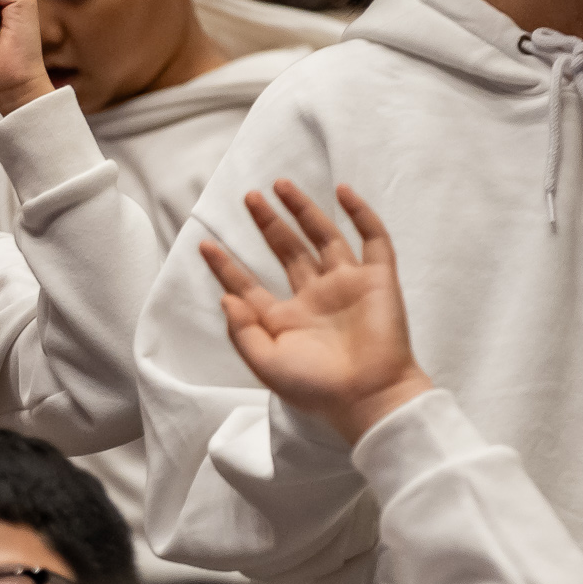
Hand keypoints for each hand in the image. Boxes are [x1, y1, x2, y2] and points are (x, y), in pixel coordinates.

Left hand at [198, 181, 433, 443]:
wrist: (370, 398)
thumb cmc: (317, 388)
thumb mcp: (266, 364)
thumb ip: (242, 332)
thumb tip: (225, 296)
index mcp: (285, 319)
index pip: (249, 285)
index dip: (226, 266)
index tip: (204, 244)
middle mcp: (314, 297)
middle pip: (287, 250)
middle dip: (268, 223)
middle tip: (249, 198)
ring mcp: (347, 285)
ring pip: (323, 236)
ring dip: (303, 209)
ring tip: (280, 184)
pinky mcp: (378, 280)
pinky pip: (373, 240)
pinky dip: (361, 214)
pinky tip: (343, 191)